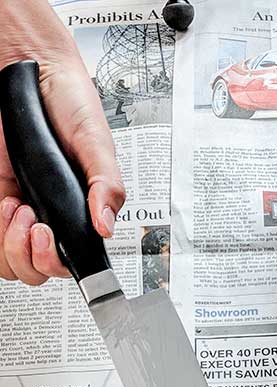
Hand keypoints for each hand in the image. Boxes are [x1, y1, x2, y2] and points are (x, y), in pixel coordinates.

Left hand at [0, 0, 124, 284]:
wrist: (30, 67)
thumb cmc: (67, 100)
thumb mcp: (97, 143)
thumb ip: (108, 186)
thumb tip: (107, 227)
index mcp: (76, 210)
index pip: (73, 260)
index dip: (68, 265)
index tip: (68, 255)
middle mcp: (47, 214)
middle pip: (39, 270)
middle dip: (41, 260)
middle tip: (43, 229)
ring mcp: (17, 207)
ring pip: (11, 262)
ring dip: (17, 249)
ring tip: (24, 213)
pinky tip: (8, 204)